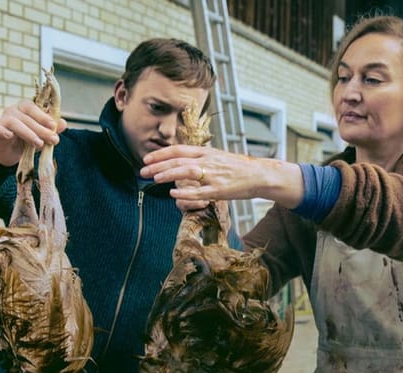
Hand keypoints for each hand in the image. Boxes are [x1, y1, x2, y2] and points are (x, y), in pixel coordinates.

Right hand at [0, 100, 67, 166]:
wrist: (10, 154)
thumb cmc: (27, 141)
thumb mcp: (42, 136)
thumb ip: (52, 129)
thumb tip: (63, 123)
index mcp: (24, 108)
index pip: (33, 107)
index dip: (43, 116)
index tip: (53, 126)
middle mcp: (12, 110)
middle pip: (26, 117)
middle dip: (41, 129)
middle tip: (52, 139)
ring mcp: (1, 120)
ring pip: (14, 123)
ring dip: (28, 133)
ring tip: (39, 143)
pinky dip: (0, 130)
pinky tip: (8, 135)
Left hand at [140, 145, 304, 208]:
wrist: (259, 174)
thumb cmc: (237, 167)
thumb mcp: (217, 157)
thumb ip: (199, 158)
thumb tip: (180, 161)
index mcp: (206, 152)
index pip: (178, 149)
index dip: (160, 153)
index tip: (146, 159)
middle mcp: (208, 161)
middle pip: (178, 160)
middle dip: (158, 165)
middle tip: (143, 171)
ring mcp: (214, 175)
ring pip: (187, 172)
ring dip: (169, 174)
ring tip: (154, 178)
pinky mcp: (220, 190)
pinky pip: (200, 191)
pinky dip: (185, 192)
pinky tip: (173, 193)